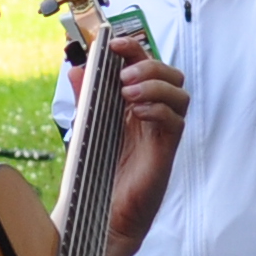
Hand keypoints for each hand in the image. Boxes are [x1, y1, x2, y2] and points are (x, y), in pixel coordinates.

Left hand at [97, 31, 190, 252]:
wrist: (103, 213)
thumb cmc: (97, 173)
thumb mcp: (86, 128)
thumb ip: (85, 98)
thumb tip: (76, 68)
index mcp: (135, 104)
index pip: (146, 67)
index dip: (134, 50)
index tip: (115, 43)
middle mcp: (153, 115)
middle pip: (171, 75)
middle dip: (149, 66)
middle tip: (123, 76)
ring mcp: (162, 132)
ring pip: (180, 95)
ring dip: (155, 86)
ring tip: (127, 94)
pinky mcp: (166, 151)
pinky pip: (175, 122)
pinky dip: (158, 110)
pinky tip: (138, 114)